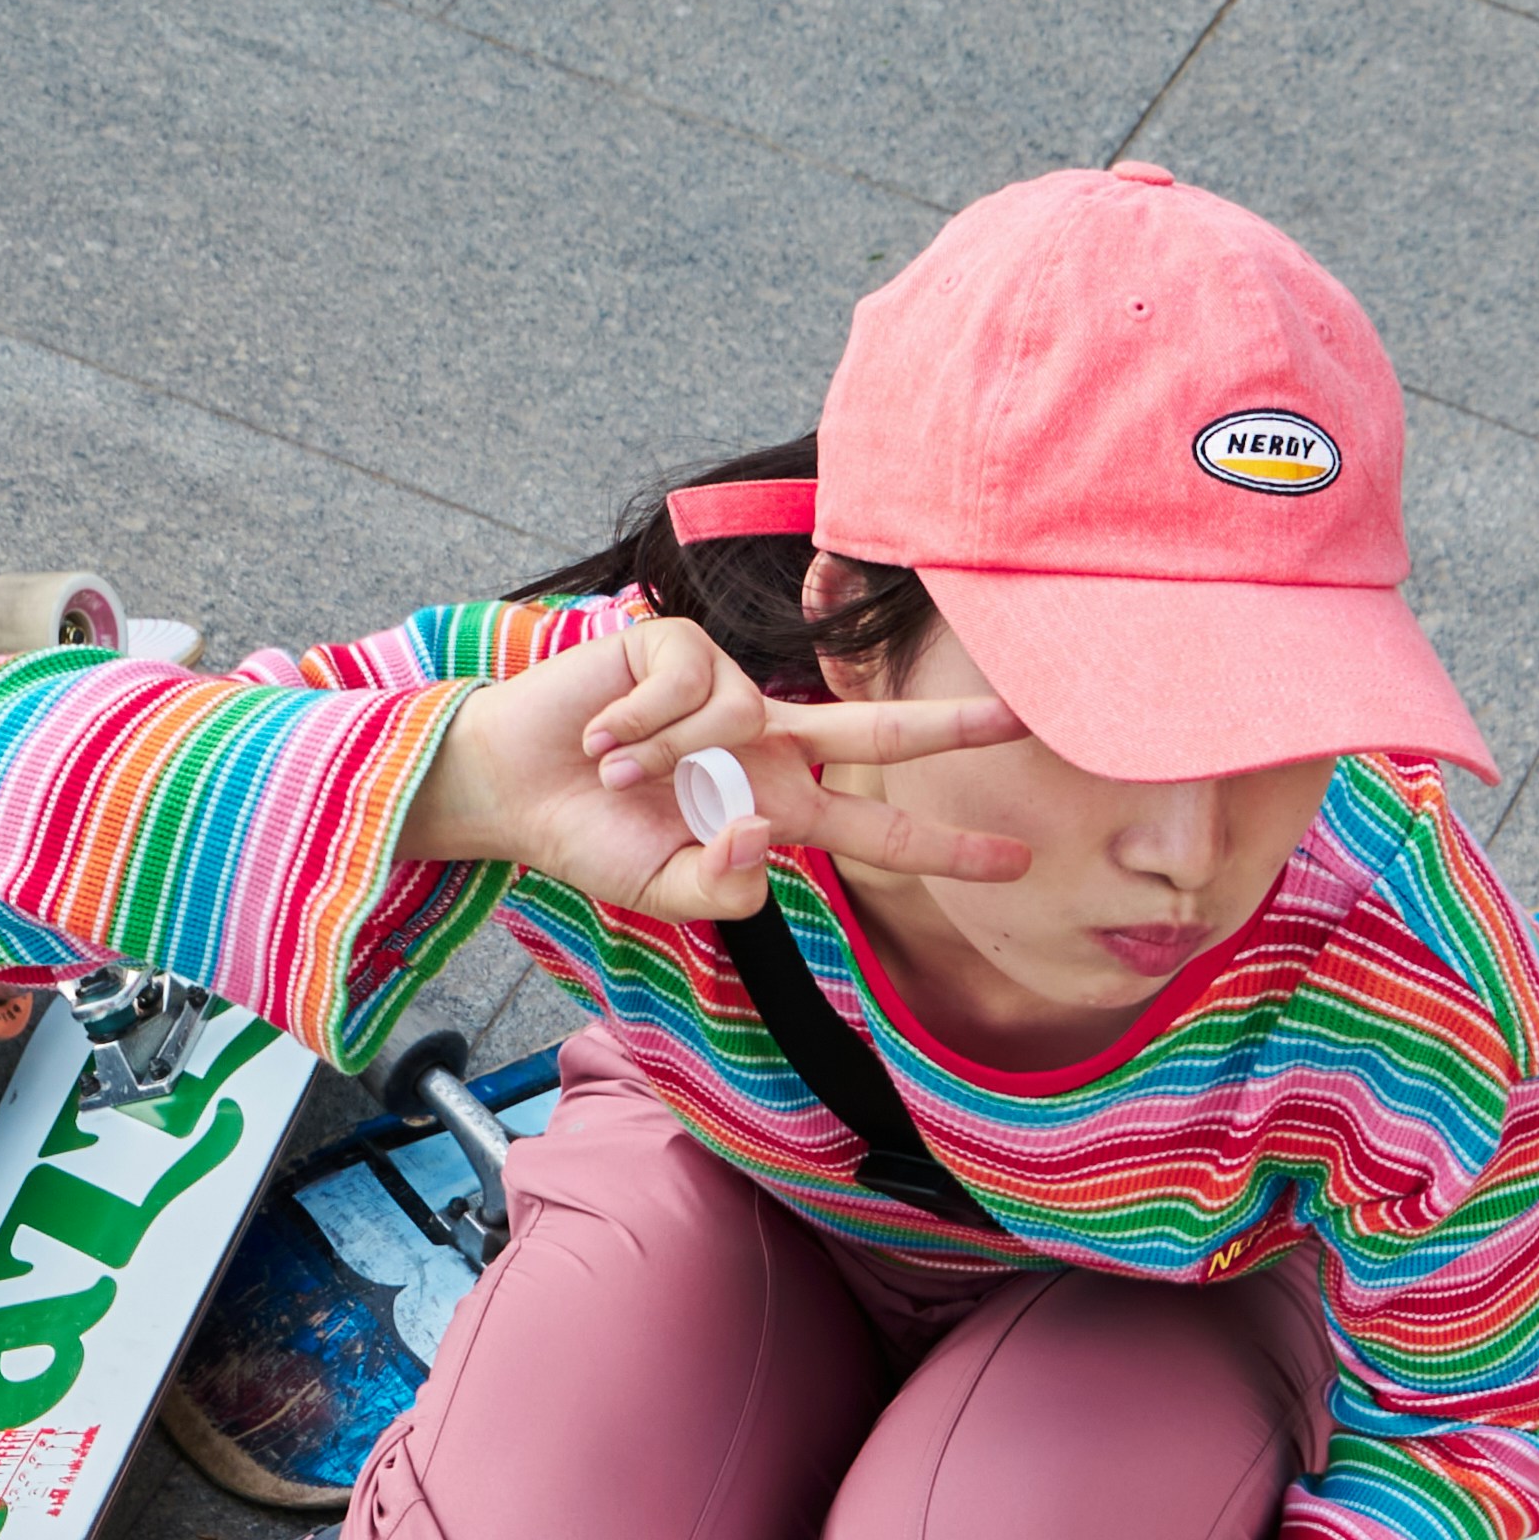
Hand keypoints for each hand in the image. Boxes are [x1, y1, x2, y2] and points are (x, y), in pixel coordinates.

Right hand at [398, 616, 1031, 919]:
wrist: (517, 788)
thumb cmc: (593, 838)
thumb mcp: (667, 890)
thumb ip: (727, 883)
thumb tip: (765, 829)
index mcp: (776, 809)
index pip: (877, 834)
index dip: (942, 848)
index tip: (1013, 861)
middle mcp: (768, 747)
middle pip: (877, 735)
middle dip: (948, 725)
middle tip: (1022, 717)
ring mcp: (730, 696)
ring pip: (739, 725)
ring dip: (666, 759)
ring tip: (611, 775)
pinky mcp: (683, 649)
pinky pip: (690, 689)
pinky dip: (640, 725)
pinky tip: (601, 739)